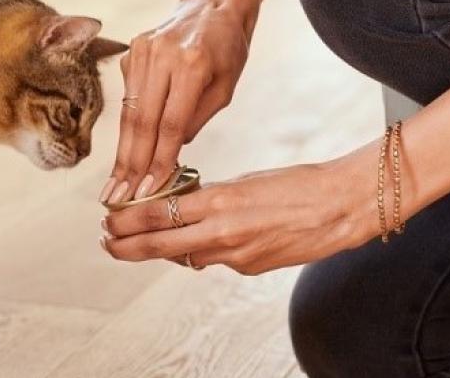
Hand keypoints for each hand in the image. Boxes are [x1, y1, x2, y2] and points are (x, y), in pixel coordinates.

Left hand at [99, 156, 380, 274]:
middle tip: (106, 243)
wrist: (343, 207)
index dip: (127, 221)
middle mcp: (223, 233)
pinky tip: (200, 241)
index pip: (157, 213)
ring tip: (142, 242)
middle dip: (127, 246)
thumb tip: (182, 206)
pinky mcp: (250, 268)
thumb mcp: (246, 181)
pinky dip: (202, 251)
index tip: (109, 220)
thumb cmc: (298, 185)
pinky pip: (214, 261)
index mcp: (220, 201)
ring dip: (163, 249)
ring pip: (185, 256)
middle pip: (158, 244)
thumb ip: (212, 197)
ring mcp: (236, 255)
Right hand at [104, 0, 254, 202]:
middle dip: (131, 165)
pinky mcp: (131, 52)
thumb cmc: (227, 51)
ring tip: (114, 186)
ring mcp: (141, 51)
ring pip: (128, 113)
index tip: (148, 192)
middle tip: (119, 199)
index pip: (171, 124)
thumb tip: (167, 154)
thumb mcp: (225, 89)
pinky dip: (127, 130)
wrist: (212, 5)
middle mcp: (162, 56)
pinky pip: (128, 99)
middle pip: (142, 121)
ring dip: (122, 153)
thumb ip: (195, 120)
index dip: (158, 161)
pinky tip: (123, 157)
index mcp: (193, 64)